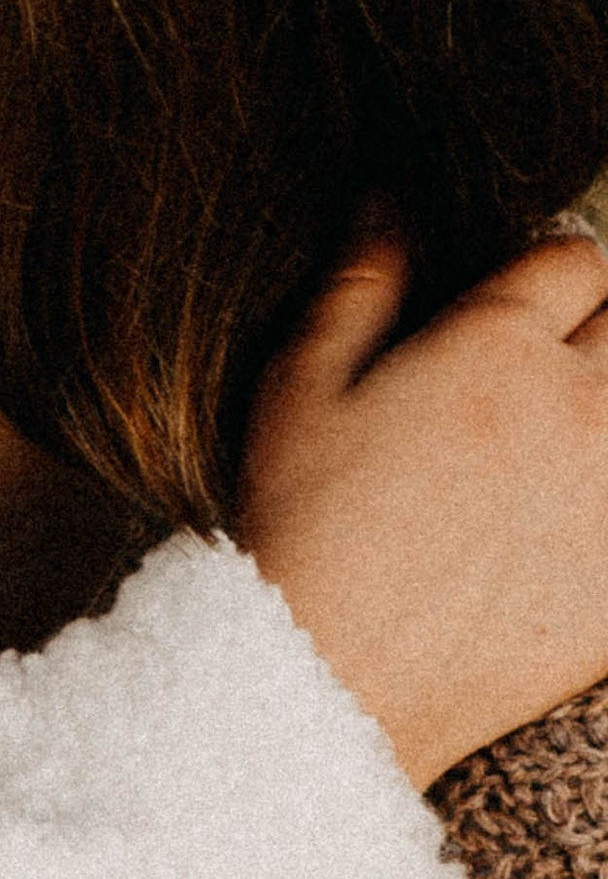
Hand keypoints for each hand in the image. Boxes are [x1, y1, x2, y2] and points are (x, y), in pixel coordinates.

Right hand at [240, 213, 607, 786]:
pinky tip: (566, 524)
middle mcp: (582, 408)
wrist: (332, 680)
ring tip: (558, 447)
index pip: (575, 260)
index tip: (517, 312)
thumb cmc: (302, 526)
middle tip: (541, 381)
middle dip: (598, 335)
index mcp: (497, 347)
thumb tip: (389, 197)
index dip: (544, 278)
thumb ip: (362, 283)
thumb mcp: (302, 387)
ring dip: (606, 411)